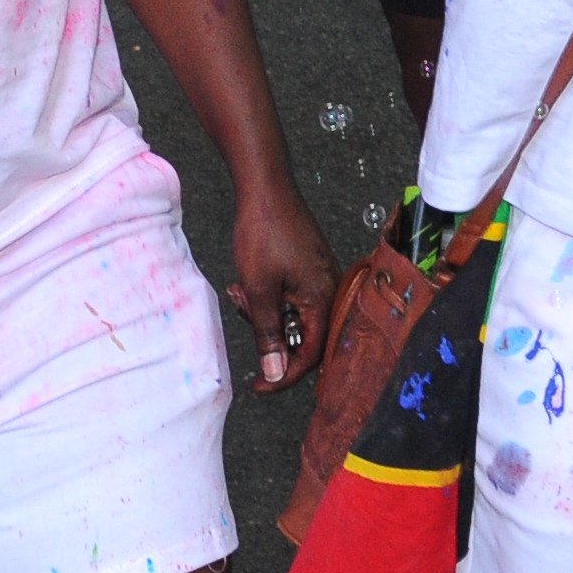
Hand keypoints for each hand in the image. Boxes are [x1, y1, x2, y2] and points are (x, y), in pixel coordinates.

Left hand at [225, 183, 339, 393]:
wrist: (266, 188)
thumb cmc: (264, 234)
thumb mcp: (259, 291)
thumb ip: (268, 335)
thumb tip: (275, 374)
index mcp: (324, 299)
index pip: (311, 355)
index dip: (284, 375)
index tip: (259, 385)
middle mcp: (331, 291)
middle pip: (306, 337)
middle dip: (270, 336)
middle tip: (244, 314)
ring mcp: (322, 277)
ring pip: (296, 317)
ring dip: (266, 314)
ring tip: (241, 292)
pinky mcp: (310, 268)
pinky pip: (294, 298)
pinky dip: (270, 298)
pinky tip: (249, 283)